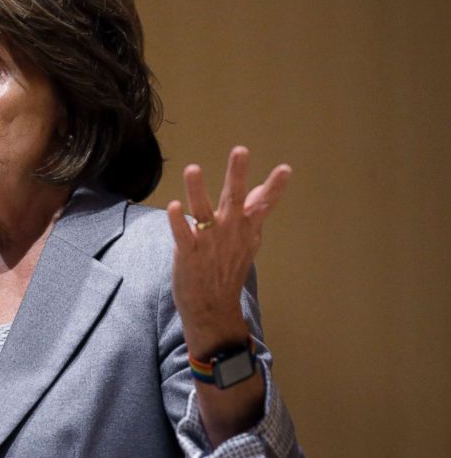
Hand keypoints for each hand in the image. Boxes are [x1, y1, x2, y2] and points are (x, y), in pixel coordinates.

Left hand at [166, 146, 290, 357]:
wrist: (213, 307)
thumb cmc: (228, 268)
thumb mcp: (247, 240)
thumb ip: (253, 212)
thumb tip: (260, 188)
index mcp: (246, 228)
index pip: (263, 205)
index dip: (274, 188)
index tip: (285, 169)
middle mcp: (229, 231)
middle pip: (234, 199)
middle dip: (237, 174)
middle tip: (241, 150)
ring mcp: (208, 242)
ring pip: (202, 211)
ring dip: (197, 191)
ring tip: (192, 169)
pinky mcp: (188, 253)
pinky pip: (182, 234)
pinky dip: (177, 221)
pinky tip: (172, 206)